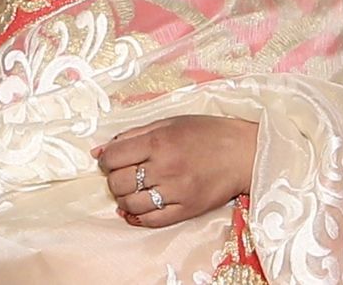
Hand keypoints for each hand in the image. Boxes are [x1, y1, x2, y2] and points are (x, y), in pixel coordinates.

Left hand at [91, 114, 257, 227]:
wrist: (242, 152)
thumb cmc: (207, 132)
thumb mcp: (170, 122)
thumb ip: (133, 135)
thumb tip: (99, 150)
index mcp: (160, 140)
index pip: (114, 156)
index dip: (106, 159)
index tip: (109, 158)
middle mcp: (165, 167)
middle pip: (119, 182)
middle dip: (113, 178)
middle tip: (122, 172)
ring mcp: (176, 191)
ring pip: (130, 203)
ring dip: (124, 197)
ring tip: (132, 187)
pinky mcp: (186, 210)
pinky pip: (150, 220)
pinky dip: (137, 216)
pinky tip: (137, 207)